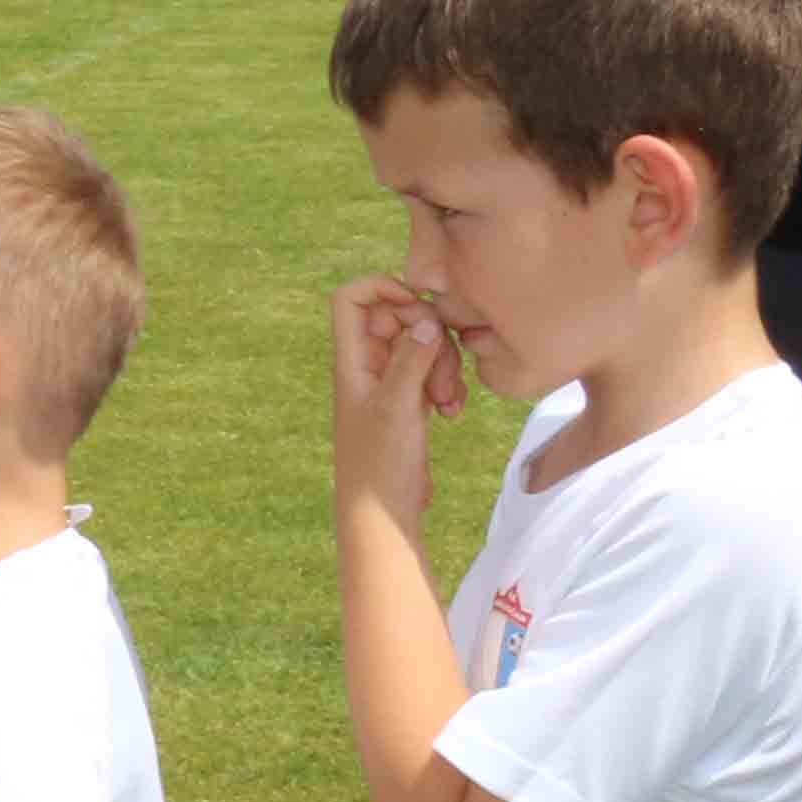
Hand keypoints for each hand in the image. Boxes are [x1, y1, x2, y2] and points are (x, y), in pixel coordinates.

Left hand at [329, 273, 464, 517]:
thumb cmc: (380, 465)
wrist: (382, 513)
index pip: (351, 297)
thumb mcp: (397, 408)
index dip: (383, 288)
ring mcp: (388, 382)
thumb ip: (411, 360)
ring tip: (445, 401)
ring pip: (422, 344)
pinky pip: (431, 372)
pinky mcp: (408, 400)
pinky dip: (446, 385)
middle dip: (430, 335)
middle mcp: (366, 366)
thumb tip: (425, 319)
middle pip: (399, 317)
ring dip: (443, 365)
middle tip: (437, 372)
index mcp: (351, 360)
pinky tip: (451, 413)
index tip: (417, 307)